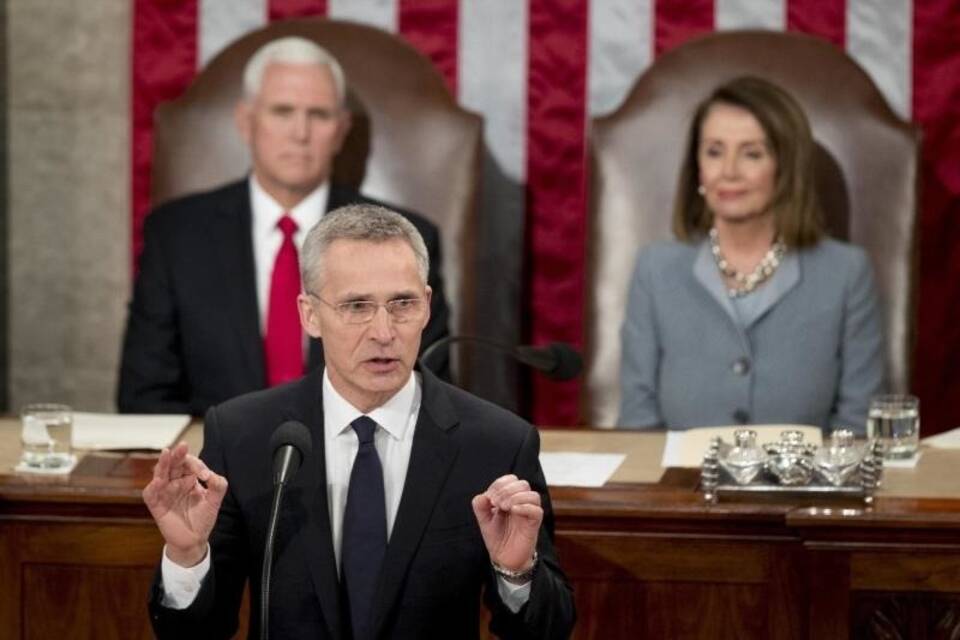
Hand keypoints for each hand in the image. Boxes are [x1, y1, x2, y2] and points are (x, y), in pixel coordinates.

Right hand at [142, 442, 227, 566]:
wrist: (194, 540)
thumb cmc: (203, 518)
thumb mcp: (215, 501)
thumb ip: (218, 486)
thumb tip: (210, 475)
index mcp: (189, 478)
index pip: (190, 464)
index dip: (197, 465)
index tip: (205, 476)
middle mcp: (175, 482)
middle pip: (173, 464)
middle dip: (178, 455)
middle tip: (182, 446)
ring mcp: (165, 493)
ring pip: (160, 474)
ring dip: (163, 464)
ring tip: (166, 453)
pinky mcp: (157, 505)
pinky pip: (151, 494)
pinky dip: (153, 487)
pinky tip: (158, 481)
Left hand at [471, 474, 541, 571]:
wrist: (504, 558)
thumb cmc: (496, 537)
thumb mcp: (484, 519)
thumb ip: (480, 506)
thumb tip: (483, 495)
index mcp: (511, 498)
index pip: (511, 479)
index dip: (500, 484)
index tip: (490, 499)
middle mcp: (522, 503)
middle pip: (522, 484)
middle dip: (506, 490)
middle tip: (495, 503)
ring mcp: (529, 513)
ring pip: (532, 495)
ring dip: (515, 497)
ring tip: (503, 507)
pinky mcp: (534, 524)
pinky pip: (537, 510)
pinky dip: (524, 507)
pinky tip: (513, 511)